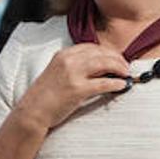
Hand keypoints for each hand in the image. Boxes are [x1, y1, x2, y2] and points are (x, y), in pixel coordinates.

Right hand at [16, 43, 130, 130]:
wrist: (32, 111)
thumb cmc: (44, 95)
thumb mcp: (56, 72)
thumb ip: (73, 66)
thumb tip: (97, 68)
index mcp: (63, 55)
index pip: (91, 47)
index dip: (107, 52)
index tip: (116, 58)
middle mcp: (68, 61)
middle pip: (100, 53)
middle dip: (117, 59)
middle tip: (125, 66)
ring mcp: (72, 74)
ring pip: (104, 64)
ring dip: (119, 68)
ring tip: (126, 74)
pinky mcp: (77, 90)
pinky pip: (103, 83)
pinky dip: (116, 83)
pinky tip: (123, 85)